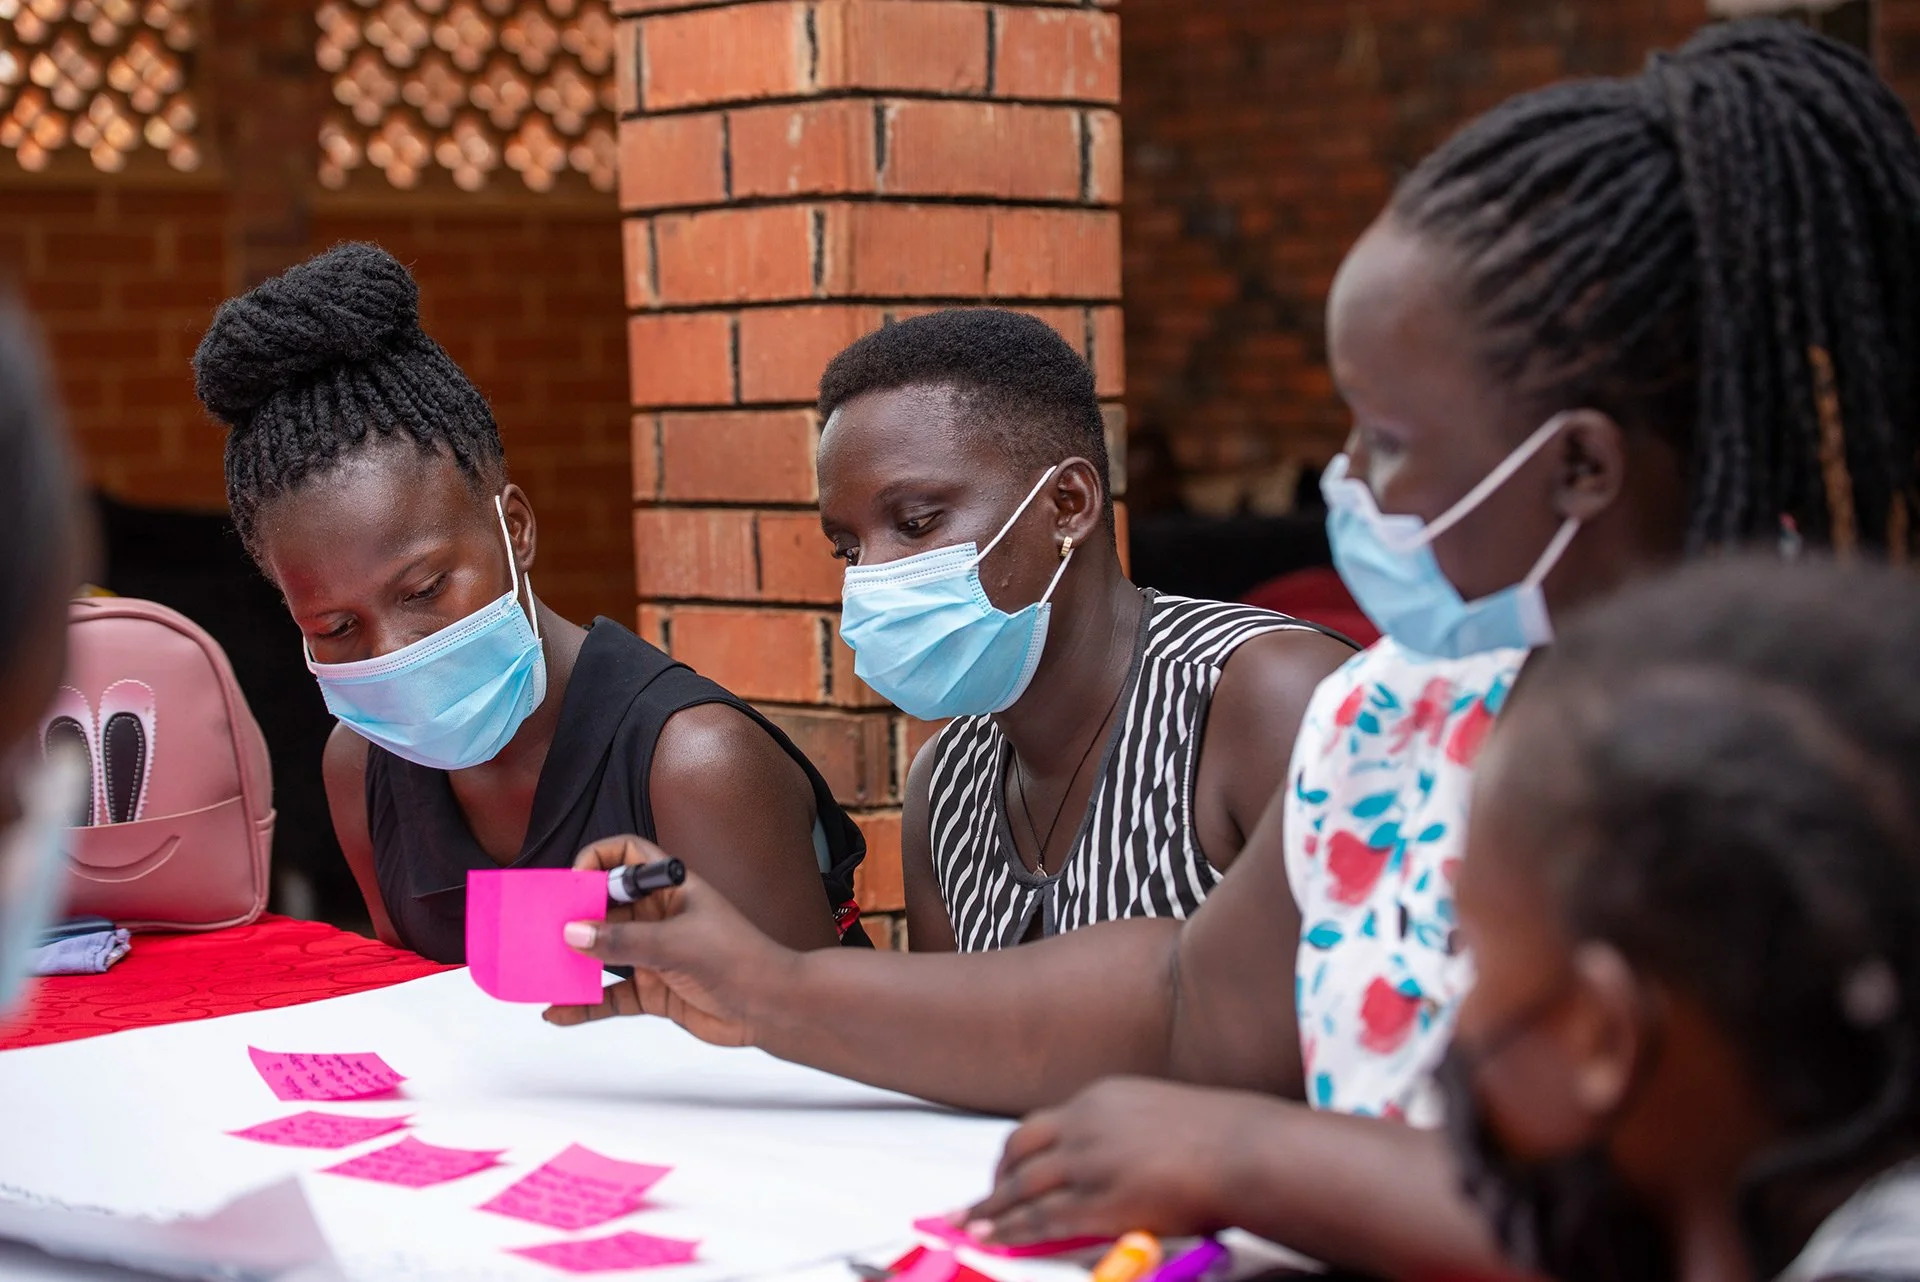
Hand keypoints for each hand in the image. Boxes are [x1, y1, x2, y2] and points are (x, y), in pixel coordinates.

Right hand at [542, 834, 796, 1046]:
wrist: (771, 1008)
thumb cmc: (740, 959)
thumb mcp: (677, 944)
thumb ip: (624, 941)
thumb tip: (574, 934)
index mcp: (671, 887)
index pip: (626, 855)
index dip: (597, 860)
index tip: (573, 883)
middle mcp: (659, 917)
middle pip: (605, 907)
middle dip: (573, 916)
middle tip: (539, 929)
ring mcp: (655, 954)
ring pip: (603, 953)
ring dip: (573, 961)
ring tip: (539, 970)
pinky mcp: (654, 991)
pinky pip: (610, 995)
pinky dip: (585, 1004)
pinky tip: (559, 1011)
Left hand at [965, 1078, 1250, 1245]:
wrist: (1246, 1150)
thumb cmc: (1224, 1139)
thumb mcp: (1163, 1117)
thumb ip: (1128, 1135)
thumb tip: (1115, 1165)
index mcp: (1102, 1098)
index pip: (1045, 1124)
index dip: (1019, 1152)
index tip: (1003, 1169)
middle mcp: (1086, 1123)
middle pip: (1020, 1148)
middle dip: (996, 1177)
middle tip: (978, 1199)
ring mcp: (1089, 1161)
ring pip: (1023, 1185)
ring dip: (990, 1207)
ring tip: (967, 1223)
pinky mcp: (1097, 1199)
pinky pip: (1041, 1217)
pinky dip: (1010, 1228)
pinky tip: (992, 1237)